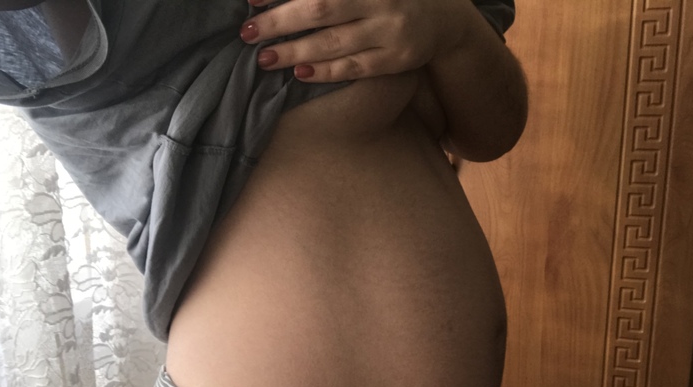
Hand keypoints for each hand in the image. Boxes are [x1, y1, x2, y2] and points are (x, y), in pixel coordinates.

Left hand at [240, 0, 466, 81]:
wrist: (444, 17)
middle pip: (321, 8)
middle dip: (279, 20)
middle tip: (248, 32)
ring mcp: (389, 30)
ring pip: (334, 42)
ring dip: (295, 51)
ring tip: (265, 58)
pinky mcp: (396, 58)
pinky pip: (355, 67)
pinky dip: (326, 71)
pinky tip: (300, 73)